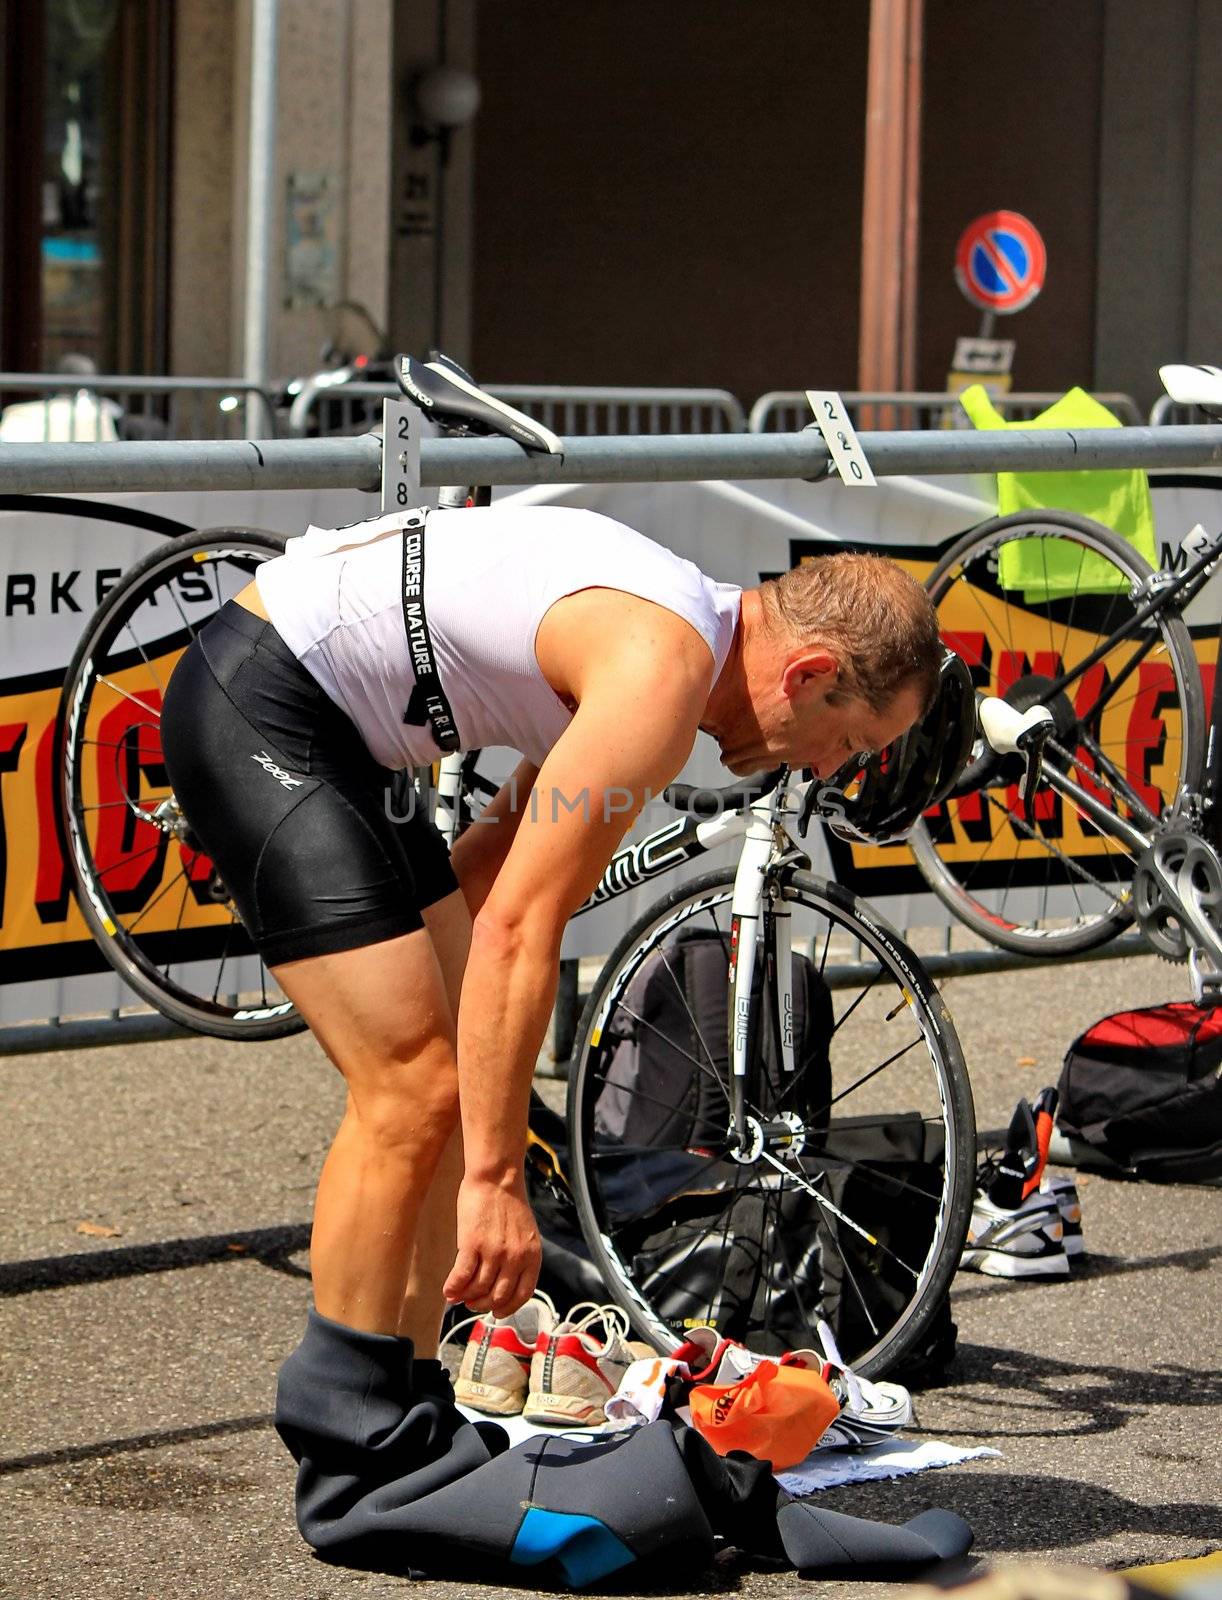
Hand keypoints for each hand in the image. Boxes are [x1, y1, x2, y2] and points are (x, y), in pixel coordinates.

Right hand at [443, 1172, 541, 1316]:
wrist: (496, 1178)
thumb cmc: (508, 1203)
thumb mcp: (526, 1234)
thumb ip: (520, 1257)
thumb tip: (504, 1283)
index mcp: (532, 1255)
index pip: (522, 1294)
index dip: (507, 1308)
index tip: (496, 1312)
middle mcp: (515, 1257)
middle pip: (497, 1296)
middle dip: (482, 1305)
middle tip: (472, 1303)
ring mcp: (494, 1252)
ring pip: (478, 1289)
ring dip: (466, 1297)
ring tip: (458, 1295)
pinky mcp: (472, 1244)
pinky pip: (461, 1277)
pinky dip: (453, 1288)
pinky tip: (448, 1291)